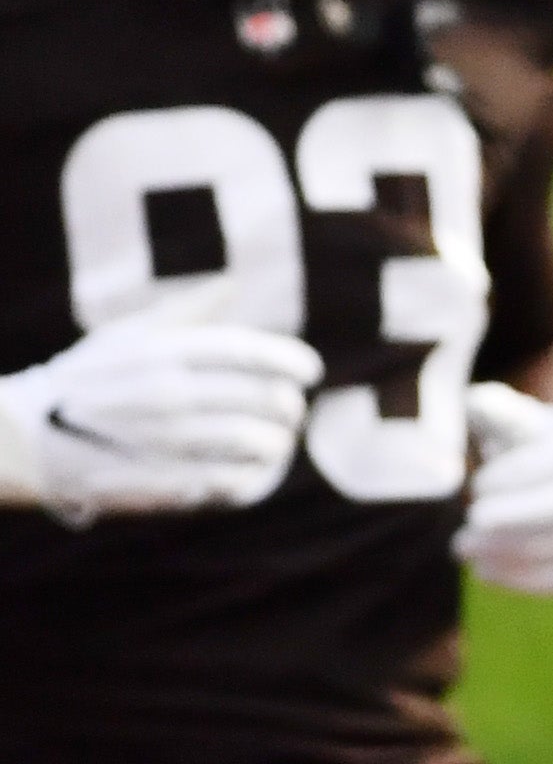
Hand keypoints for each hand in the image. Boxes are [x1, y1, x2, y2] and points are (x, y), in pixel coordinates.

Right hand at [0, 319, 320, 522]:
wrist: (30, 439)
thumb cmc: (88, 381)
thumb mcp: (128, 337)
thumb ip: (185, 312)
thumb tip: (231, 281)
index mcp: (161, 353)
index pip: (245, 351)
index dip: (289, 359)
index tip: (310, 370)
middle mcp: (167, 393)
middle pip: (263, 397)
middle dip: (289, 404)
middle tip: (292, 408)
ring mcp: (169, 440)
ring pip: (258, 441)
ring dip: (279, 442)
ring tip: (278, 440)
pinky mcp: (167, 482)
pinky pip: (236, 482)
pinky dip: (255, 477)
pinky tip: (256, 470)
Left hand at [456, 381, 552, 594]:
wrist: (551, 476)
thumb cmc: (523, 442)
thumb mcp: (510, 417)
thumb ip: (495, 407)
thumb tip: (480, 404)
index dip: (521, 476)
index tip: (475, 487)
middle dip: (518, 517)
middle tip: (468, 524)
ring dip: (515, 551)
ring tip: (465, 549)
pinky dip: (528, 579)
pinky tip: (485, 572)